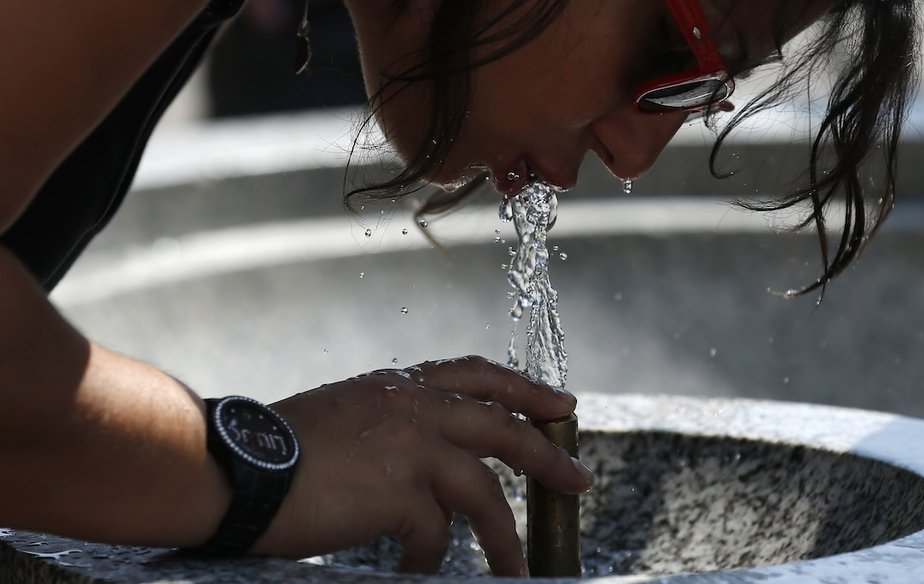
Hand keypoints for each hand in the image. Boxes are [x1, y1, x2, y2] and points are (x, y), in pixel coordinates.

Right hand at [250, 355, 591, 575]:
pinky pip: (435, 535)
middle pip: (503, 427)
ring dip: (504, 538)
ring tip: (517, 569)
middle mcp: (413, 406)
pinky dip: (430, 560)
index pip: (477, 374)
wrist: (235, 470)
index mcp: (399, 385)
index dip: (524, 388)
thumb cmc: (279, 450)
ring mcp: (410, 445)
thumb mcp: (347, 416)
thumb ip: (392, 426)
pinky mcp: (400, 490)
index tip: (559, 403)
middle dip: (547, 455)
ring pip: (483, 492)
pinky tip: (415, 570)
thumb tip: (427, 469)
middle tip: (579, 479)